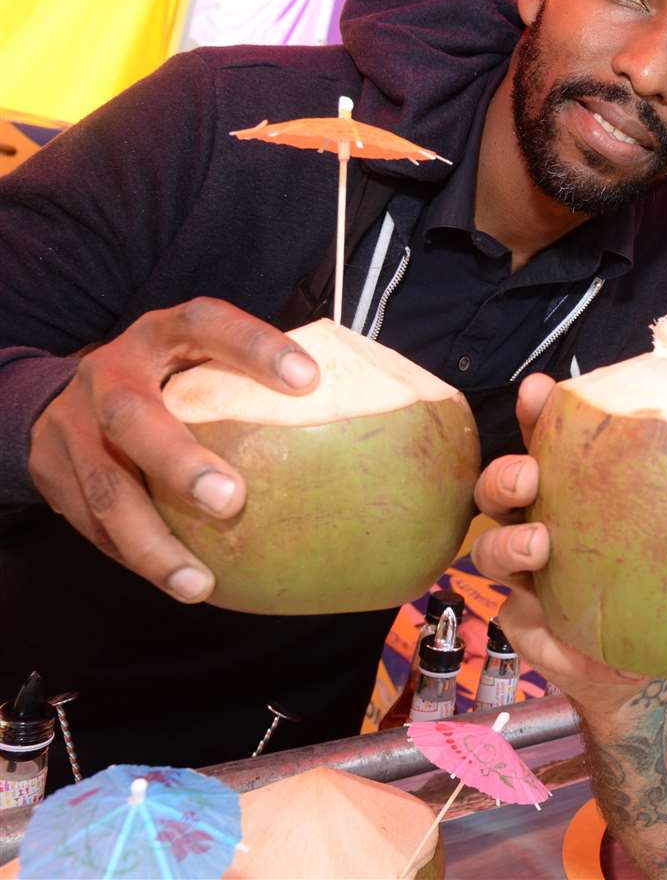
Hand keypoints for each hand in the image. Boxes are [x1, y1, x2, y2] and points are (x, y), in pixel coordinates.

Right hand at [26, 297, 317, 602]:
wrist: (52, 398)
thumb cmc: (166, 381)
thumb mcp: (201, 359)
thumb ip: (255, 380)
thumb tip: (373, 407)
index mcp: (161, 336)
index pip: (206, 325)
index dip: (254, 346)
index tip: (308, 379)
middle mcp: (110, 375)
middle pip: (134, 416)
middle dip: (179, 462)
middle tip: (231, 500)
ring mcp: (73, 428)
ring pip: (105, 488)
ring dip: (152, 541)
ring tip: (199, 583)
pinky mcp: (54, 476)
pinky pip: (93, 527)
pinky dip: (135, 558)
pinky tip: (180, 582)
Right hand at [473, 373, 651, 711]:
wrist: (648, 663)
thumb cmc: (661, 581)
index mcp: (571, 490)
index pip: (544, 441)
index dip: (534, 414)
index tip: (538, 392)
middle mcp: (538, 524)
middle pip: (498, 489)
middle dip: (505, 474)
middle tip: (531, 475)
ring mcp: (525, 577)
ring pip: (491, 549)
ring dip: (508, 543)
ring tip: (538, 546)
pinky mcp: (525, 626)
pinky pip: (518, 622)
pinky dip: (539, 627)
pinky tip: (562, 636)